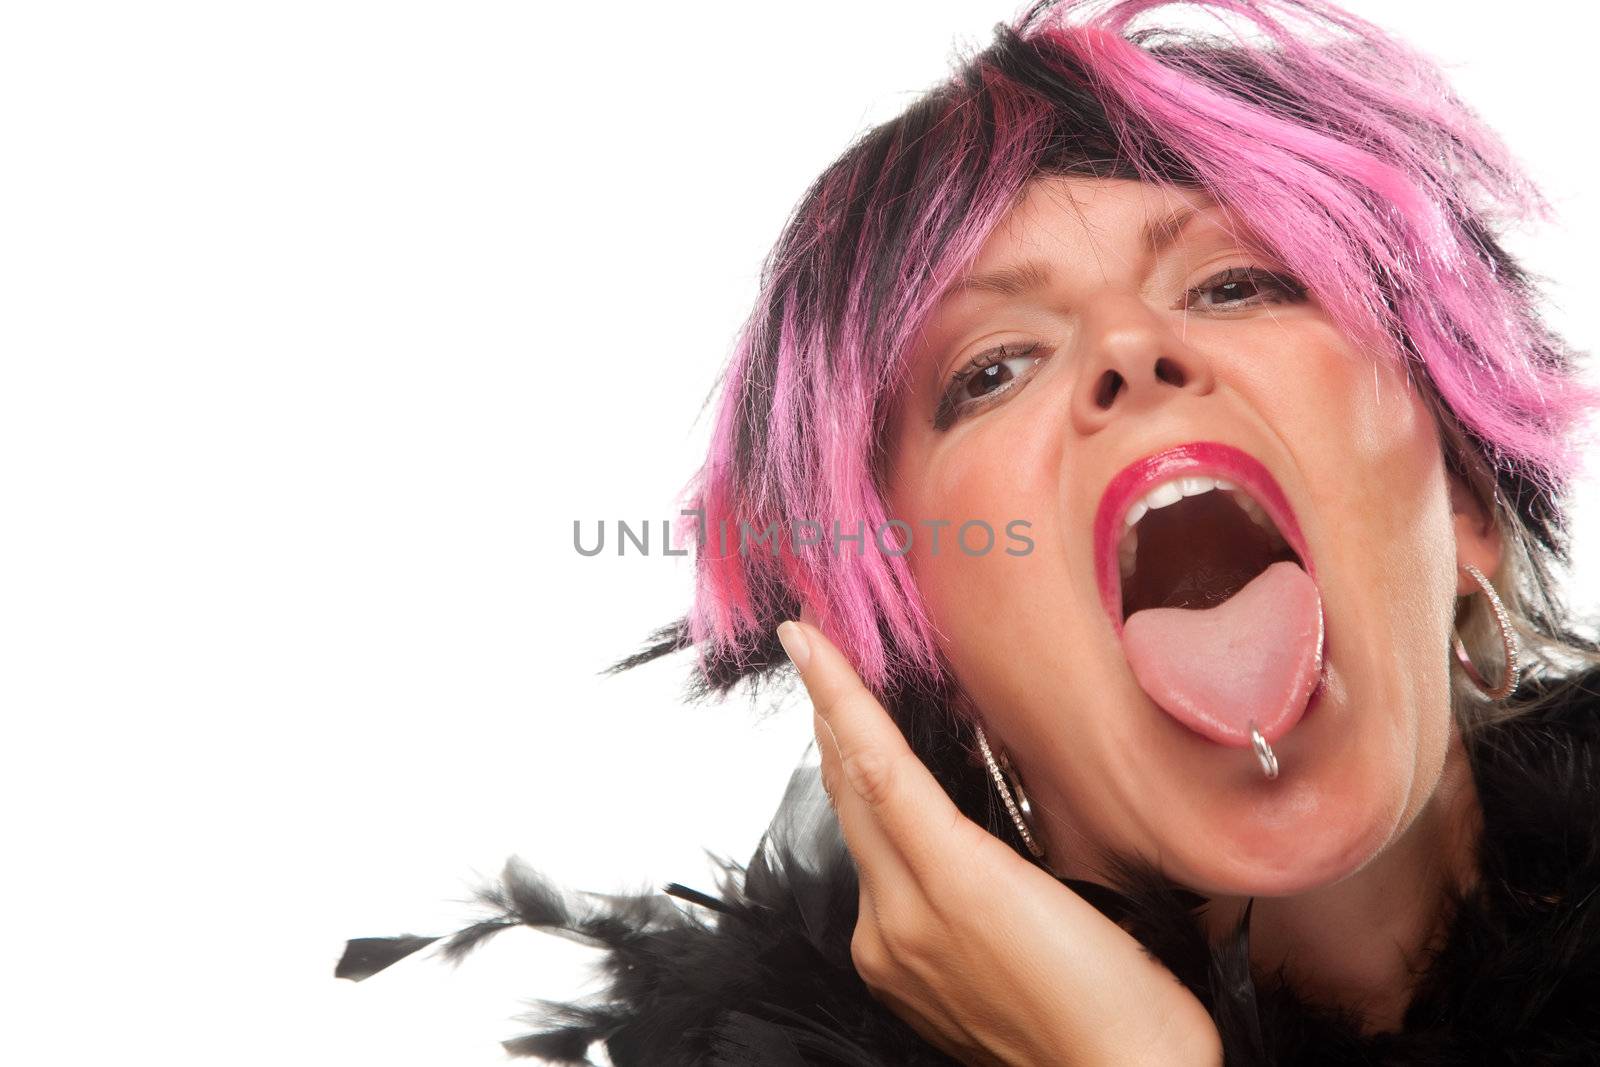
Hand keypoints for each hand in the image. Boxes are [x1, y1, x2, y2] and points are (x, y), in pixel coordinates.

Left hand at [775, 618, 1223, 1066]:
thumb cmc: (1121, 994)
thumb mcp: (1073, 884)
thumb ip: (997, 827)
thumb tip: (945, 774)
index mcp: (949, 887)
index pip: (877, 767)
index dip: (840, 694)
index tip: (804, 637)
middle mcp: (900, 921)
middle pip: (854, 794)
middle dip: (833, 719)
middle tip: (816, 651)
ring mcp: (892, 952)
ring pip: (860, 834)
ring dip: (851, 771)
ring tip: (850, 709)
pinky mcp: (896, 978)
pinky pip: (873, 880)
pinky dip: (875, 833)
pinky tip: (892, 811)